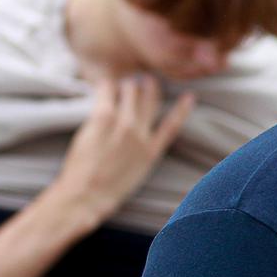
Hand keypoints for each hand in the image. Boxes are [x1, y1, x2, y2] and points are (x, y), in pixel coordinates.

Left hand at [50, 76, 195, 224]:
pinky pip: (107, 92)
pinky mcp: (103, 118)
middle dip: (147, 87)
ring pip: (131, 91)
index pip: (173, 124)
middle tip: (141, 80)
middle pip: (150, 100)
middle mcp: (141, 135)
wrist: (87, 197)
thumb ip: (141, 156)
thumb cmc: (106, 192)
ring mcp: (124, 124)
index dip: (183, 109)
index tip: (189, 97)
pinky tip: (104, 83)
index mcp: (151, 152)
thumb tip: (138, 143)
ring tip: (120, 82)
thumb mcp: (135, 177)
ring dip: (126, 84)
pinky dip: (106, 85)